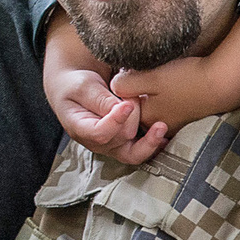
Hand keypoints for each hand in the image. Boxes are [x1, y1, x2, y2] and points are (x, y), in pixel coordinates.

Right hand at [43, 12, 169, 165]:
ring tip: (161, 126)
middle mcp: (96, 142)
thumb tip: (121, 108)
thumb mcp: (83, 86)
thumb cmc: (76, 85)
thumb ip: (100, 98)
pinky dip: (154, 144)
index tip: (127, 104)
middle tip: (136, 98)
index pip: (99, 133)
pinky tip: (164, 134)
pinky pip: (140, 150)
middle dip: (132, 120)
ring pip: (132, 154)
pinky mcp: (124, 143)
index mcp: (80, 128)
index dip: (115, 121)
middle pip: (119, 141)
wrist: (77, 87)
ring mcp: (111, 145)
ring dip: (149, 142)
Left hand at [105, 14, 239, 130]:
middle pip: (136, 104)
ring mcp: (172, 122)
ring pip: (151, 104)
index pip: (121, 103)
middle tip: (147, 70)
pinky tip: (174, 80)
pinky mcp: (185, 115)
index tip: (132, 69)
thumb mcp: (151, 78)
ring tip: (163, 73)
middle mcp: (156, 125)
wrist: (223, 83)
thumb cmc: (187, 80)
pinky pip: (167, 104)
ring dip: (152, 90)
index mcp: (144, 117)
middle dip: (137, 88)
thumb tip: (113, 86)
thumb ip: (126, 84)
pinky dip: (167, 93)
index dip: (124, 84)